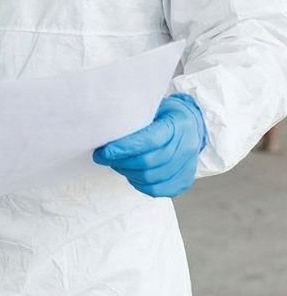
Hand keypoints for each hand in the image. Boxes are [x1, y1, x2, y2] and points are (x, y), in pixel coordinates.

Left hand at [92, 93, 206, 197]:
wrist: (191, 125)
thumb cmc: (165, 114)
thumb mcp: (152, 105)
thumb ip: (134, 116)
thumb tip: (105, 127)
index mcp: (177, 125)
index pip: (149, 141)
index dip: (124, 148)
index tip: (103, 151)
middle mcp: (186, 147)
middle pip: (148, 162)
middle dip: (120, 161)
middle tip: (102, 156)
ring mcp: (187, 166)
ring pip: (151, 178)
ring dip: (127, 172)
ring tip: (115, 163)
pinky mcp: (184, 181)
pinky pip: (158, 190)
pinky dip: (139, 184)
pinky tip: (130, 173)